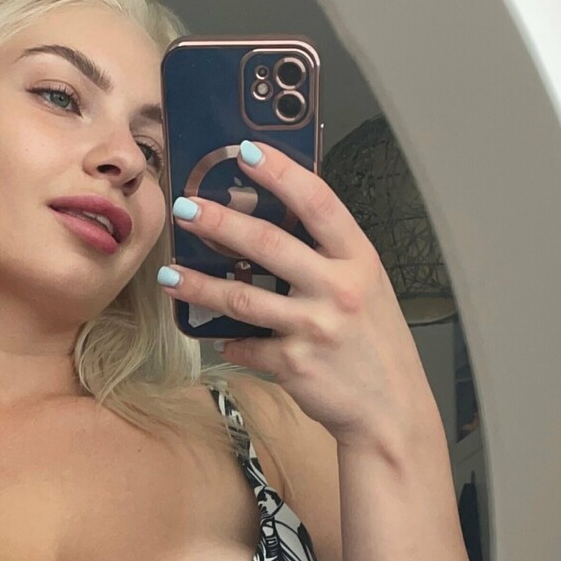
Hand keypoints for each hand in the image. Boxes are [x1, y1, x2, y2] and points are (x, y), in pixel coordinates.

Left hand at [158, 141, 440, 452]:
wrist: (390, 409)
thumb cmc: (375, 344)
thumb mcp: (368, 287)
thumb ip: (329, 257)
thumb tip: (275, 224)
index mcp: (358, 260)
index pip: (319, 202)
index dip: (282, 173)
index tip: (247, 151)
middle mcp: (338, 288)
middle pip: (269, 244)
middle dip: (220, 222)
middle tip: (186, 208)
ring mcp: (315, 326)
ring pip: (242, 297)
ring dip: (199, 285)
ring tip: (169, 273)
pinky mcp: (294, 364)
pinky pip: (247, 347)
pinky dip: (229, 343)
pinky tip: (216, 337)